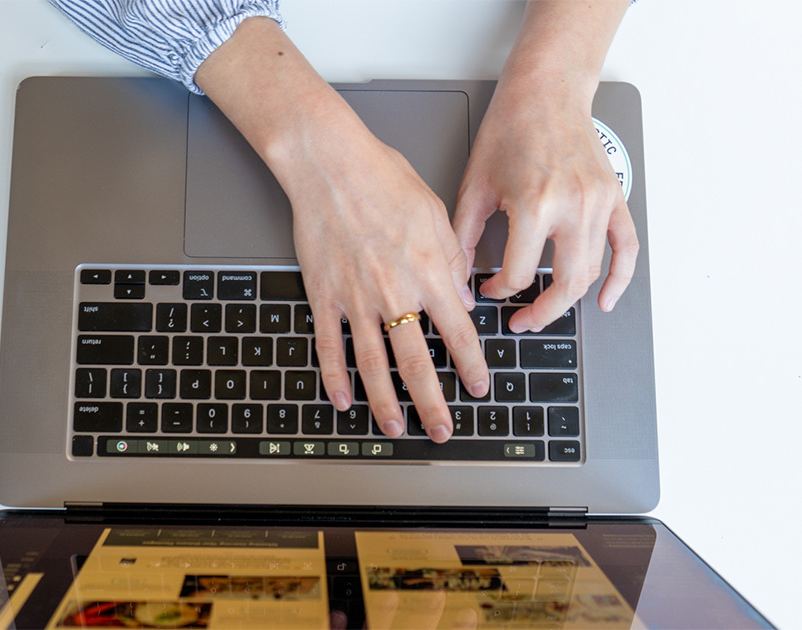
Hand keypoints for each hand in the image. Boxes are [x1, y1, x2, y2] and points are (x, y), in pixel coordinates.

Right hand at [196, 18, 489, 441]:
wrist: (330, 165)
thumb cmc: (383, 178)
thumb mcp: (435, 213)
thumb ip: (451, 261)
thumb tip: (462, 299)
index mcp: (428, 272)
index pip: (457, 332)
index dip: (470, 365)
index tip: (478, 388)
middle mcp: (394, 292)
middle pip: (416, 361)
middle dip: (431, 402)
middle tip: (440, 430)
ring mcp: (355, 298)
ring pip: (372, 364)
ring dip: (385, 402)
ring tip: (393, 428)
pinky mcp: (324, 295)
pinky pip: (329, 345)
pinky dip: (335, 377)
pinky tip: (343, 400)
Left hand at [454, 76, 638, 331]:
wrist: (546, 91)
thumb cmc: (509, 129)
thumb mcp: (475, 185)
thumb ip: (463, 237)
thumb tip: (460, 279)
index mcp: (534, 204)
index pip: (520, 273)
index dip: (500, 290)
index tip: (491, 290)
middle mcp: (572, 205)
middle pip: (565, 283)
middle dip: (541, 311)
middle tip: (522, 321)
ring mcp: (598, 203)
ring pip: (592, 271)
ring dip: (569, 299)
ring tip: (547, 307)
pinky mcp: (614, 198)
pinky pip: (626, 248)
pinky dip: (620, 280)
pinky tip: (605, 302)